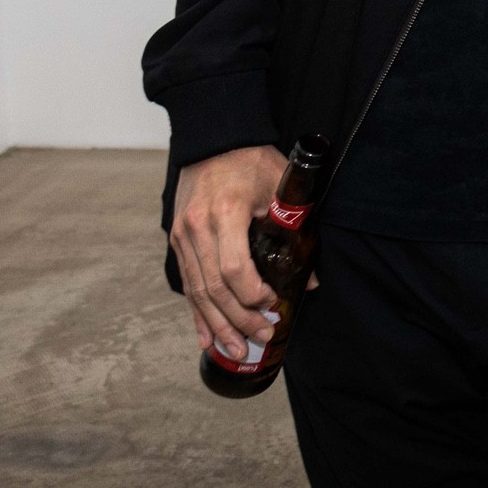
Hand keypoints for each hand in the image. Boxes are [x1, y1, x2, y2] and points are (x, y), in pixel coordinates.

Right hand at [170, 144, 288, 360]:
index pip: (233, 268)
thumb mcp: (280, 186)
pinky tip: (205, 337)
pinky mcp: (177, 240)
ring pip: (198, 291)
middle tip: (262, 336)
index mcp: (225, 212)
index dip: (253, 294)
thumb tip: (310, 278)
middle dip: (239, 319)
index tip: (273, 303)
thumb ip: (295, 229)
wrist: (213, 138)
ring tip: (236, 349)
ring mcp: (183, 235)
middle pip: (214, 288)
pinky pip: (187, 283)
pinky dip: (197, 313)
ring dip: (218, 325)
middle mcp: (197, 227)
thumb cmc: (251, 160)